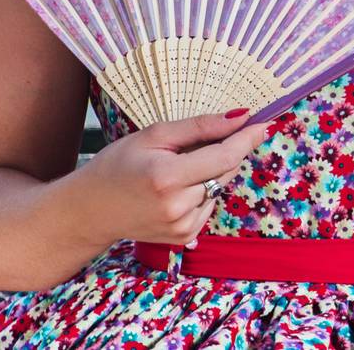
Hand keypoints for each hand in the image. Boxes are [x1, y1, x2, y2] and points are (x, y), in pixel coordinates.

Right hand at [72, 108, 267, 247]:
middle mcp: (177, 206)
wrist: (89, 211)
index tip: (264, 123)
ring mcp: (182, 226)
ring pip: (219, 187)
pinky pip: (210, 204)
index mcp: (167, 178)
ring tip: (175, 171)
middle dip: (222, 152)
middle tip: (193, 146)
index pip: (223, 156)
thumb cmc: (118, 166)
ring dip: (210, 173)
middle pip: (224, 170)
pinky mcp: (185, 236)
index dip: (246, 139)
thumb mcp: (154, 136)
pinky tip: (174, 191)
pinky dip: (201, 192)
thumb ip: (200, 127)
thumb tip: (240, 117)